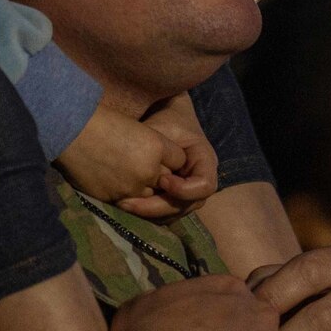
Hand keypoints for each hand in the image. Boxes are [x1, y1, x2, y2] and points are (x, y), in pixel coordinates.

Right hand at [56, 106, 187, 207]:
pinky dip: (128, 195)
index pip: (179, 159)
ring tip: (129, 173)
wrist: (70, 130)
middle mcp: (148, 169)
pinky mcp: (115, 198)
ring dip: (145, 188)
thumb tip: (162, 162)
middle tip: (145, 164)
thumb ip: (153, 145)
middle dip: (161, 175)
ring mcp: (131, 187)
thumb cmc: (100, 120)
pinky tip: (117, 182)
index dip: (170, 156)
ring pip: (151, 195)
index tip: (159, 152)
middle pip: (168, 180)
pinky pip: (131, 203)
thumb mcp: (135, 126)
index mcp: (156, 145)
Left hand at [117, 95, 218, 220]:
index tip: (161, 180)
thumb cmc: (166, 120)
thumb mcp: (163, 128)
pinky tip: (127, 204)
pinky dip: (147, 212)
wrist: (167, 117)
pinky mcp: (173, 198)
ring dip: (150, 213)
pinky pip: (165, 212)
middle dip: (158, 207)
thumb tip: (144, 167)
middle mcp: (201, 181)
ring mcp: (188, 192)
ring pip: (174, 212)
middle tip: (130, 203)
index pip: (205, 185)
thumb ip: (156, 147)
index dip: (184, 189)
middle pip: (187, 205)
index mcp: (205, 161)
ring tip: (124, 204)